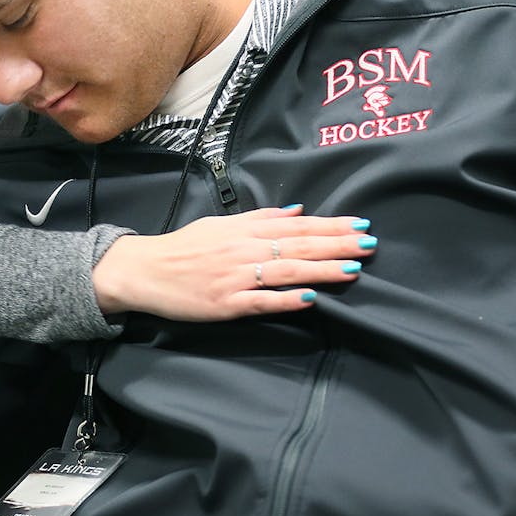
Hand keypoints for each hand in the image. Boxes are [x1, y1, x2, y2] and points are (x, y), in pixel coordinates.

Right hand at [92, 206, 376, 319]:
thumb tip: (298, 211)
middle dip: (337, 245)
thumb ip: (261, 218)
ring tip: (353, 269)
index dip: (331, 226)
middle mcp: (244, 250)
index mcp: (245, 230)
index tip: (361, 225)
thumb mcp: (221, 224)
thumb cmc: (184, 248)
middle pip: (299, 246)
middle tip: (370, 244)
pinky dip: (286, 299)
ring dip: (322, 270)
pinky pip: (261, 301)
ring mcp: (236, 278)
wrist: (144, 271)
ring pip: (286, 271)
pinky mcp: (226, 303)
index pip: (297, 226)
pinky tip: (310, 298)